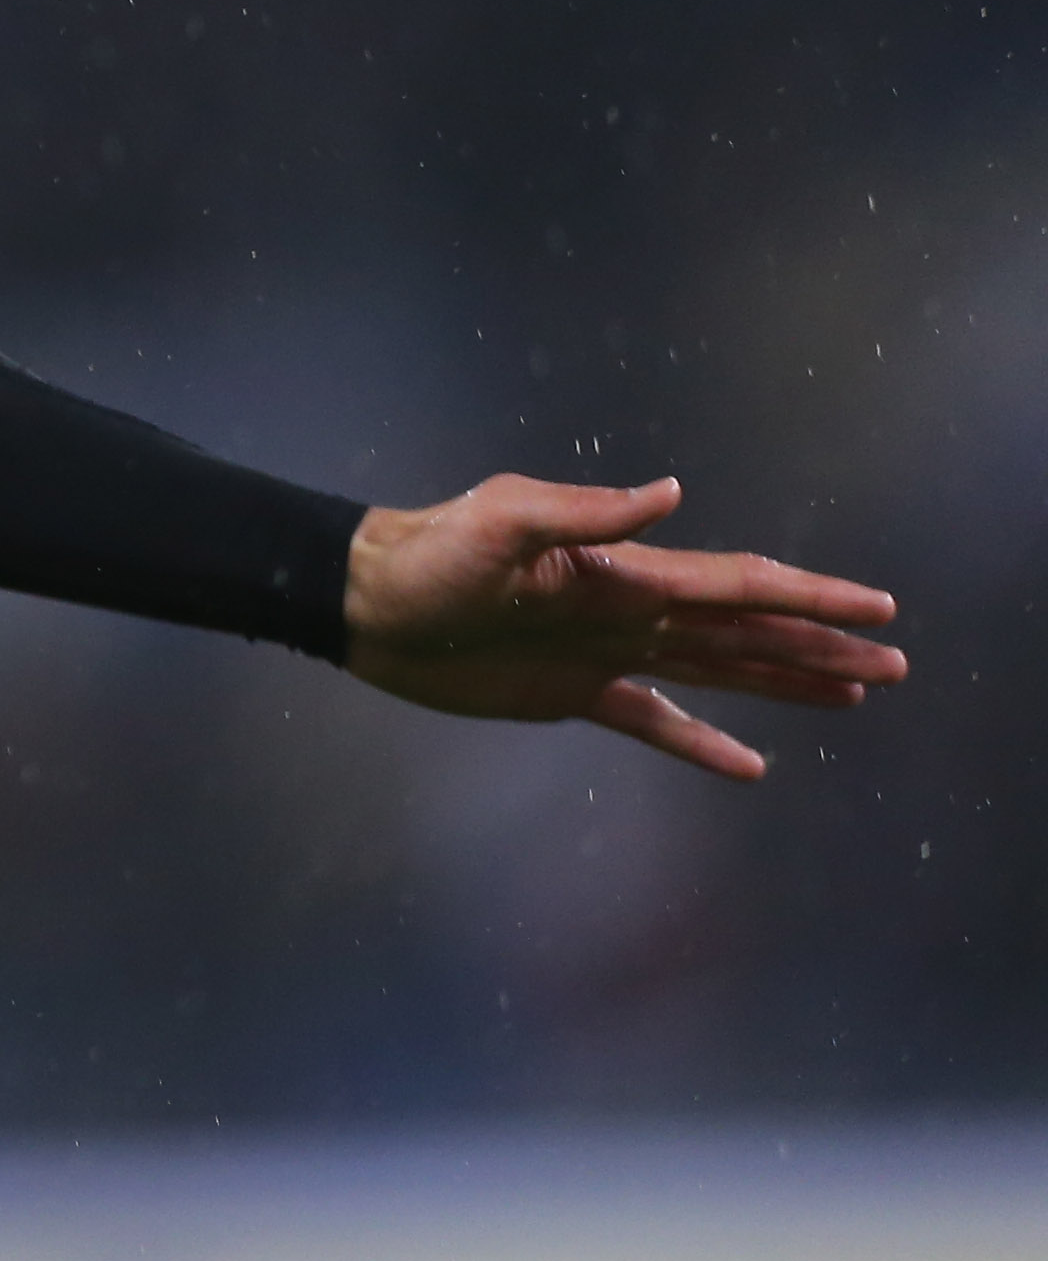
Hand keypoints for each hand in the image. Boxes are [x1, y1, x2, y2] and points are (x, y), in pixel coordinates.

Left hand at [343, 474, 902, 780]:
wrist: (366, 603)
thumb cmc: (428, 556)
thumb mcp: (500, 521)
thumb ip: (586, 513)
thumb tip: (673, 494)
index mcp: (624, 574)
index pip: (738, 585)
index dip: (811, 596)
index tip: (879, 606)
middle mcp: (629, 611)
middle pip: (747, 630)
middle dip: (821, 644)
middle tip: (895, 663)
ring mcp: (605, 654)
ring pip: (718, 670)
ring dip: (784, 682)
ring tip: (853, 695)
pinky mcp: (571, 693)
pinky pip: (653, 721)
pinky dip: (701, 742)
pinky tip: (750, 766)